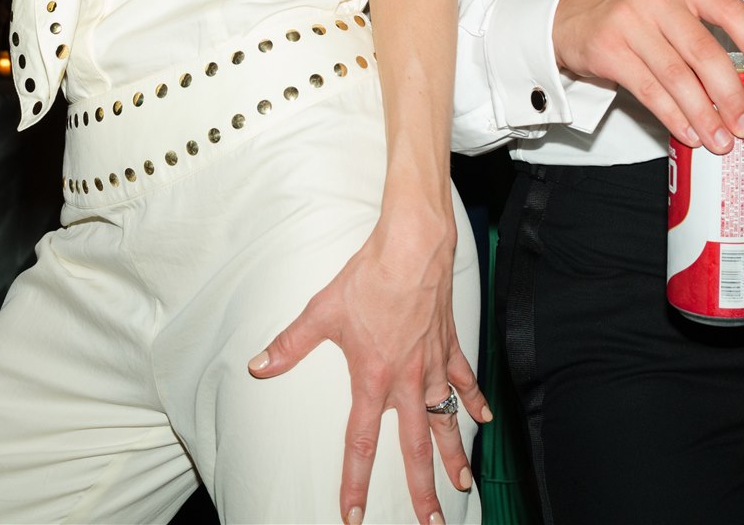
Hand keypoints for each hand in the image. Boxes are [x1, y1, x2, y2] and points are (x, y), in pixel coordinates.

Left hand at [249, 206, 488, 524]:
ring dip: (455, 454)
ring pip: (447, 420)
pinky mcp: (450, 345)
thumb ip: (289, 345)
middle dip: (423, 490)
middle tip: (432, 522)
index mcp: (373, 378)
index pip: (361, 443)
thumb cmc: (369, 277)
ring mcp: (433, 364)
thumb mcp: (321, 312)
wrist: (413, 246)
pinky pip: (465, 379)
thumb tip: (259, 366)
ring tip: (464, 484)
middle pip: (416, 447)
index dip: (355, 482)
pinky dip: (475, 399)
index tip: (354, 515)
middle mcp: (408, 380)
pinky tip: (485, 419)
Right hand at [552, 0, 743, 154]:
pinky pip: (649, 90)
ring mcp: (629, 21)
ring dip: (704, 115)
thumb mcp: (667, 6)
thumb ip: (700, 31)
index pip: (731, 9)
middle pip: (705, 51)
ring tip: (721, 140)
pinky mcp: (608, 49)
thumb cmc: (630, 14)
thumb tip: (742, 84)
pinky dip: (673, 116)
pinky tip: (689, 133)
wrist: (568, 14)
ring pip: (678, 77)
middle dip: (731, 95)